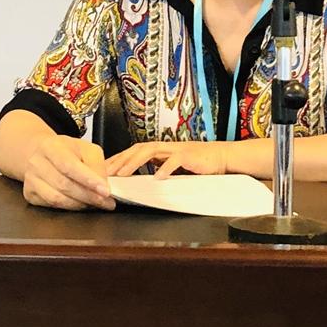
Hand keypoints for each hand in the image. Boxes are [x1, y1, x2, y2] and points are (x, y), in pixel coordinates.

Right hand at [22, 134, 115, 210]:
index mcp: (51, 146)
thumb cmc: (66, 151)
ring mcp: (31, 180)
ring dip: (80, 204)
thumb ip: (96, 164)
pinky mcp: (30, 194)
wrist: (40, 153)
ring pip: (57, 199)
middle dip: (89, 196)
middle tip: (107, 201)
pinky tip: (81, 204)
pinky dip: (70, 207)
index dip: (88, 180)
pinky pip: (52, 205)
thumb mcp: (85, 148)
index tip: (106, 190)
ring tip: (96, 203)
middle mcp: (36, 163)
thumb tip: (103, 185)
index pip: (69, 165)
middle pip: (64, 185)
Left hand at [104, 141, 227, 178]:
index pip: (134, 151)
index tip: (104, 169)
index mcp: (161, 150)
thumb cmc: (199, 164)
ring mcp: (177, 150)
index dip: (119, 159)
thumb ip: (159, 168)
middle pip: (138, 149)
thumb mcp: (175, 166)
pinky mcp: (189, 156)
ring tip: (122, 174)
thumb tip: (142, 179)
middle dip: (120, 160)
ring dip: (134, 163)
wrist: (222, 157)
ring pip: (150, 151)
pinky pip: (175, 160)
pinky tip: (157, 177)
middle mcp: (166, 147)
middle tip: (106, 173)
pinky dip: (165, 168)